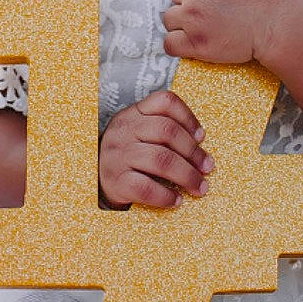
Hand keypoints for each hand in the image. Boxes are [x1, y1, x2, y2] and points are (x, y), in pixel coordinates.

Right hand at [98, 90, 210, 209]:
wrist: (94, 180)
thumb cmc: (127, 156)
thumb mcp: (138, 134)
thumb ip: (163, 130)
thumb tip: (200, 143)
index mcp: (133, 114)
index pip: (164, 101)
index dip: (188, 117)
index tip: (202, 137)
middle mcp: (124, 130)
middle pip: (167, 131)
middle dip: (193, 151)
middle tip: (207, 167)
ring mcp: (117, 155)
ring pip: (160, 159)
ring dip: (186, 175)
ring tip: (199, 187)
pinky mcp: (115, 181)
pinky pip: (146, 187)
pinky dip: (166, 195)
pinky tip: (176, 200)